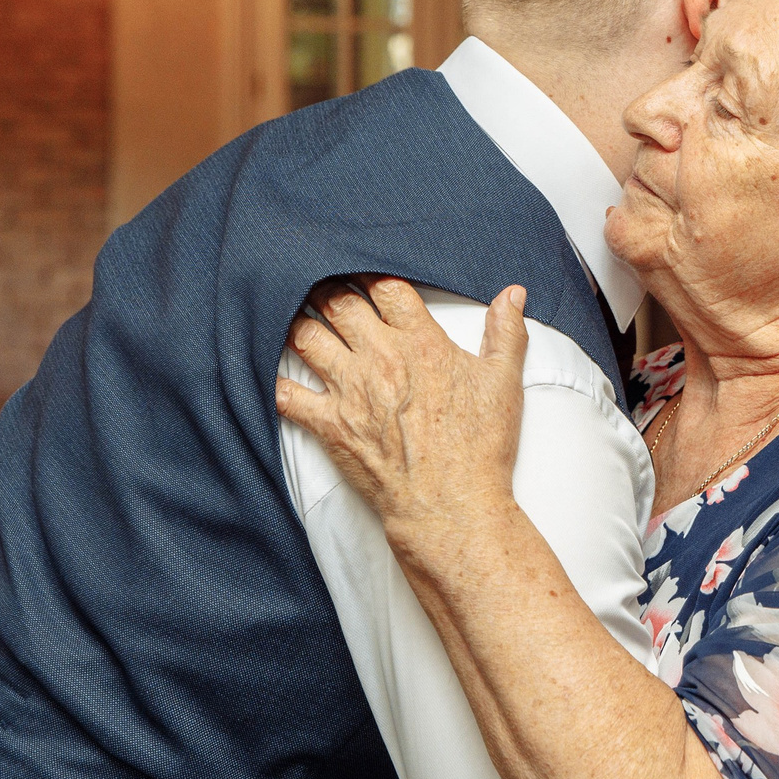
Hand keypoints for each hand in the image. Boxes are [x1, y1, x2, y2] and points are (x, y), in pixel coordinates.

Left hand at [275, 278, 530, 557]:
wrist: (450, 505)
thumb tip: (513, 294)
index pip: (387, 288)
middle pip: (341, 304)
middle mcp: (381, 358)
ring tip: (296, 314)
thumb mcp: (503, 382)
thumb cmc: (479, 447)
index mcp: (422, 343)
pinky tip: (265, 369)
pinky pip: (286, 394)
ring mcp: (350, 391)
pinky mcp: (329, 424)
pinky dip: (272, 379)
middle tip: (321, 283)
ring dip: (300, 321)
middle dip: (329, 289)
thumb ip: (506, 332)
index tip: (363, 272)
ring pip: (308, 337)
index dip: (371, 275)